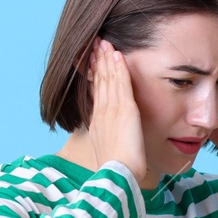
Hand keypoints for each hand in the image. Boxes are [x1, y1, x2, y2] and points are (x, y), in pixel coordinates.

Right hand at [83, 38, 149, 185]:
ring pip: (108, 78)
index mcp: (98, 123)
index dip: (95, 76)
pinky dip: (118, 67)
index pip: (96, 93)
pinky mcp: (124, 109)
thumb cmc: (117, 170)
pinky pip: (120, 82)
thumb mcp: (111, 152)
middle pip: (99, 81)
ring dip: (106, 59)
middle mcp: (102, 113)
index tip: (92, 61)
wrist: (118, 174)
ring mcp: (112, 109)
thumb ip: (112, 142)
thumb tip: (114, 141)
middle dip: (97, 62)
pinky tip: (117, 54)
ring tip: (103, 43)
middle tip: (94, 44)